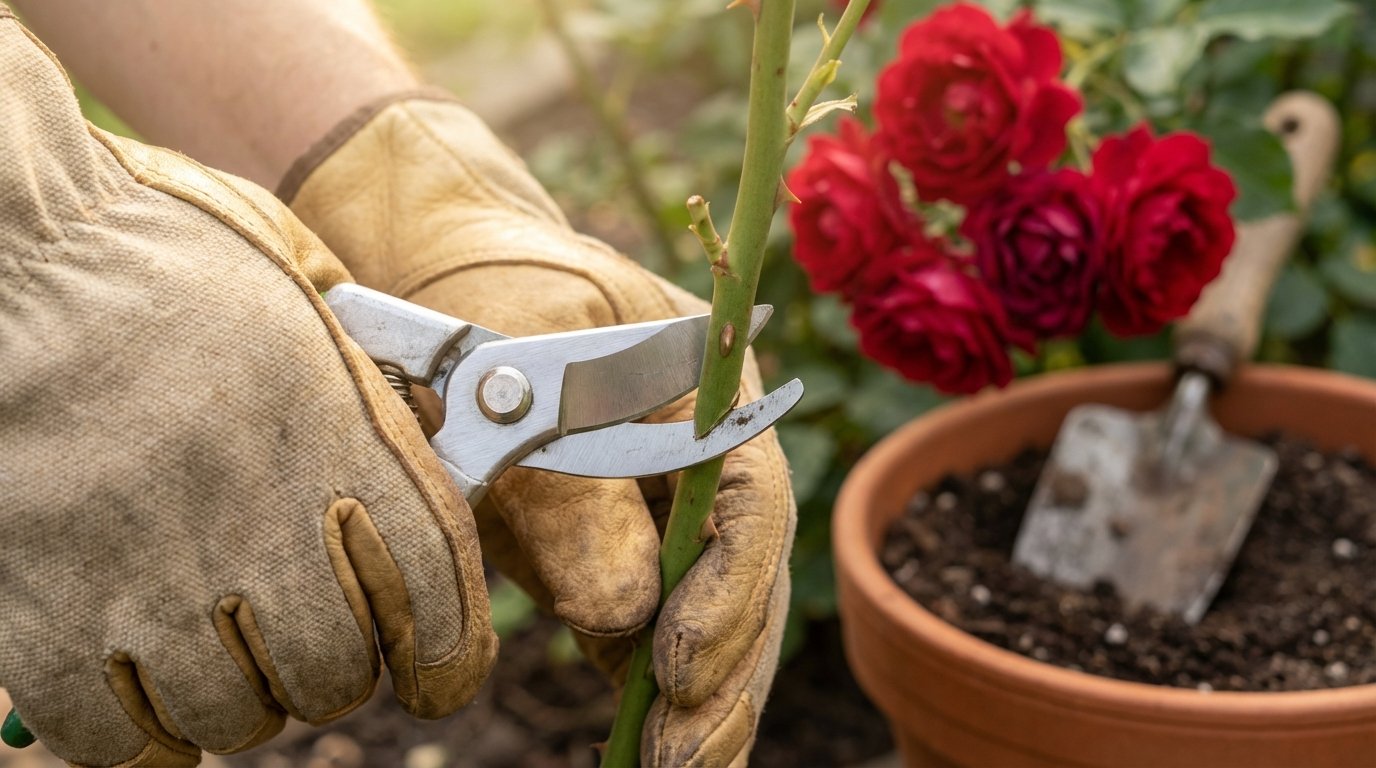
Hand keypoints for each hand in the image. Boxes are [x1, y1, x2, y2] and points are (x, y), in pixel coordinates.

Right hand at [0, 17, 494, 766]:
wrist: (8, 249)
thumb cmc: (160, 255)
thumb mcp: (305, 296)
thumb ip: (373, 392)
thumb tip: (430, 461)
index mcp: (338, 434)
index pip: (435, 594)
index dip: (449, 658)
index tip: (435, 672)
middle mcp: (254, 514)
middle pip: (334, 674)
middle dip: (333, 673)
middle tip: (305, 643)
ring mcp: (144, 570)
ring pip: (235, 716)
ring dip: (241, 702)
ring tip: (219, 654)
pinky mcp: (39, 608)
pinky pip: (116, 737)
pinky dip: (142, 734)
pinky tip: (145, 691)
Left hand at [283, 95, 795, 764]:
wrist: (440, 283)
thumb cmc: (483, 292)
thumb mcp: (519, 355)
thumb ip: (568, 478)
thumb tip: (626, 613)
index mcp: (711, 390)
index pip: (749, 500)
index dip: (725, 589)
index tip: (675, 665)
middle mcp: (705, 460)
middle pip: (742, 577)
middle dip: (720, 672)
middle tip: (679, 757)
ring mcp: (663, 512)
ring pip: (706, 618)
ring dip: (697, 703)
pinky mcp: (614, 554)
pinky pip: (647, 631)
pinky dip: (652, 695)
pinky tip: (652, 753)